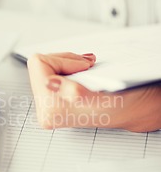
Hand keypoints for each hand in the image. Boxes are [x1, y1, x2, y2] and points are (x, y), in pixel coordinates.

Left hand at [27, 52, 160, 131]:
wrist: (131, 109)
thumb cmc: (121, 103)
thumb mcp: (104, 96)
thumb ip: (76, 92)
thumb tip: (50, 83)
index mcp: (51, 109)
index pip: (40, 63)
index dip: (65, 59)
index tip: (84, 67)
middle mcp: (45, 112)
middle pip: (40, 65)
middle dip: (66, 61)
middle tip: (87, 67)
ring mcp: (46, 108)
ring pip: (45, 67)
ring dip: (68, 65)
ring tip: (87, 72)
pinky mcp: (50, 103)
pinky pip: (50, 73)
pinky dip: (68, 69)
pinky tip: (82, 76)